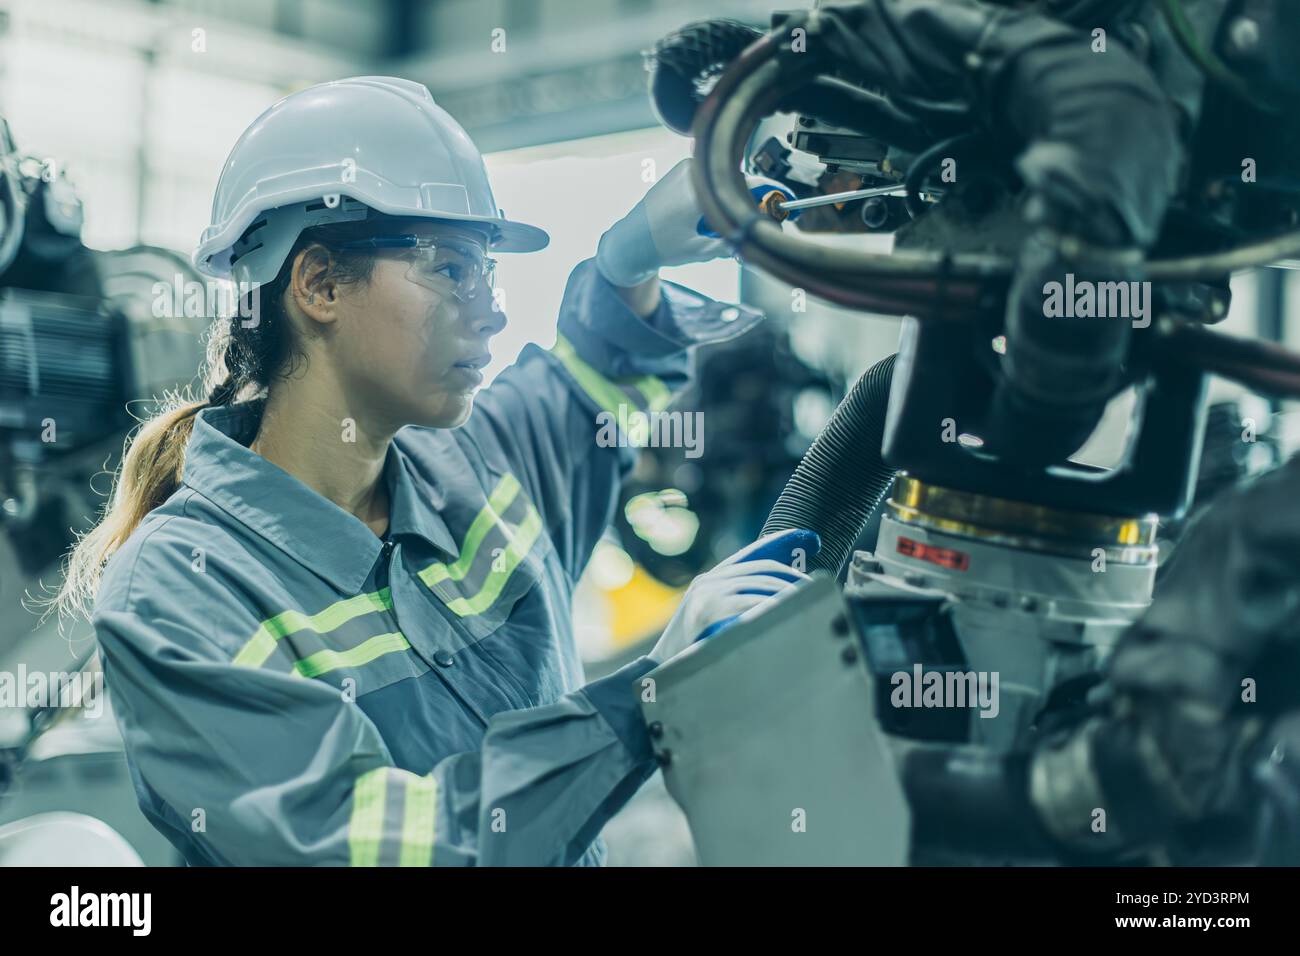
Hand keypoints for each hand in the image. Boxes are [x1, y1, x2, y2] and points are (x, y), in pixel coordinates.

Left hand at [595, 157, 793, 287]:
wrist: (631, 241)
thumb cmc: (662, 246)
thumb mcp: (703, 251)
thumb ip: (734, 240)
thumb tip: (760, 235)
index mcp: (698, 190)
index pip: (745, 187)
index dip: (769, 196)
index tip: (785, 202)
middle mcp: (693, 172)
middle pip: (736, 182)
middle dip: (746, 202)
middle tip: (753, 222)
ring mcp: (686, 168)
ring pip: (723, 181)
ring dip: (727, 200)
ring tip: (712, 226)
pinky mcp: (682, 170)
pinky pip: (710, 179)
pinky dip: (715, 195)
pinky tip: (704, 216)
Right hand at [649, 528, 819, 662]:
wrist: (660, 670)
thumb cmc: (692, 649)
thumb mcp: (712, 619)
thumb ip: (735, 605)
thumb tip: (775, 605)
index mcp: (710, 579)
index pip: (753, 558)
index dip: (782, 556)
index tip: (808, 561)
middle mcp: (708, 581)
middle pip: (762, 569)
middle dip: (792, 578)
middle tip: (814, 590)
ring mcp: (706, 593)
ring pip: (759, 583)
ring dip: (788, 592)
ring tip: (807, 602)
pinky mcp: (706, 610)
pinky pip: (748, 602)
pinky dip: (770, 605)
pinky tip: (785, 613)